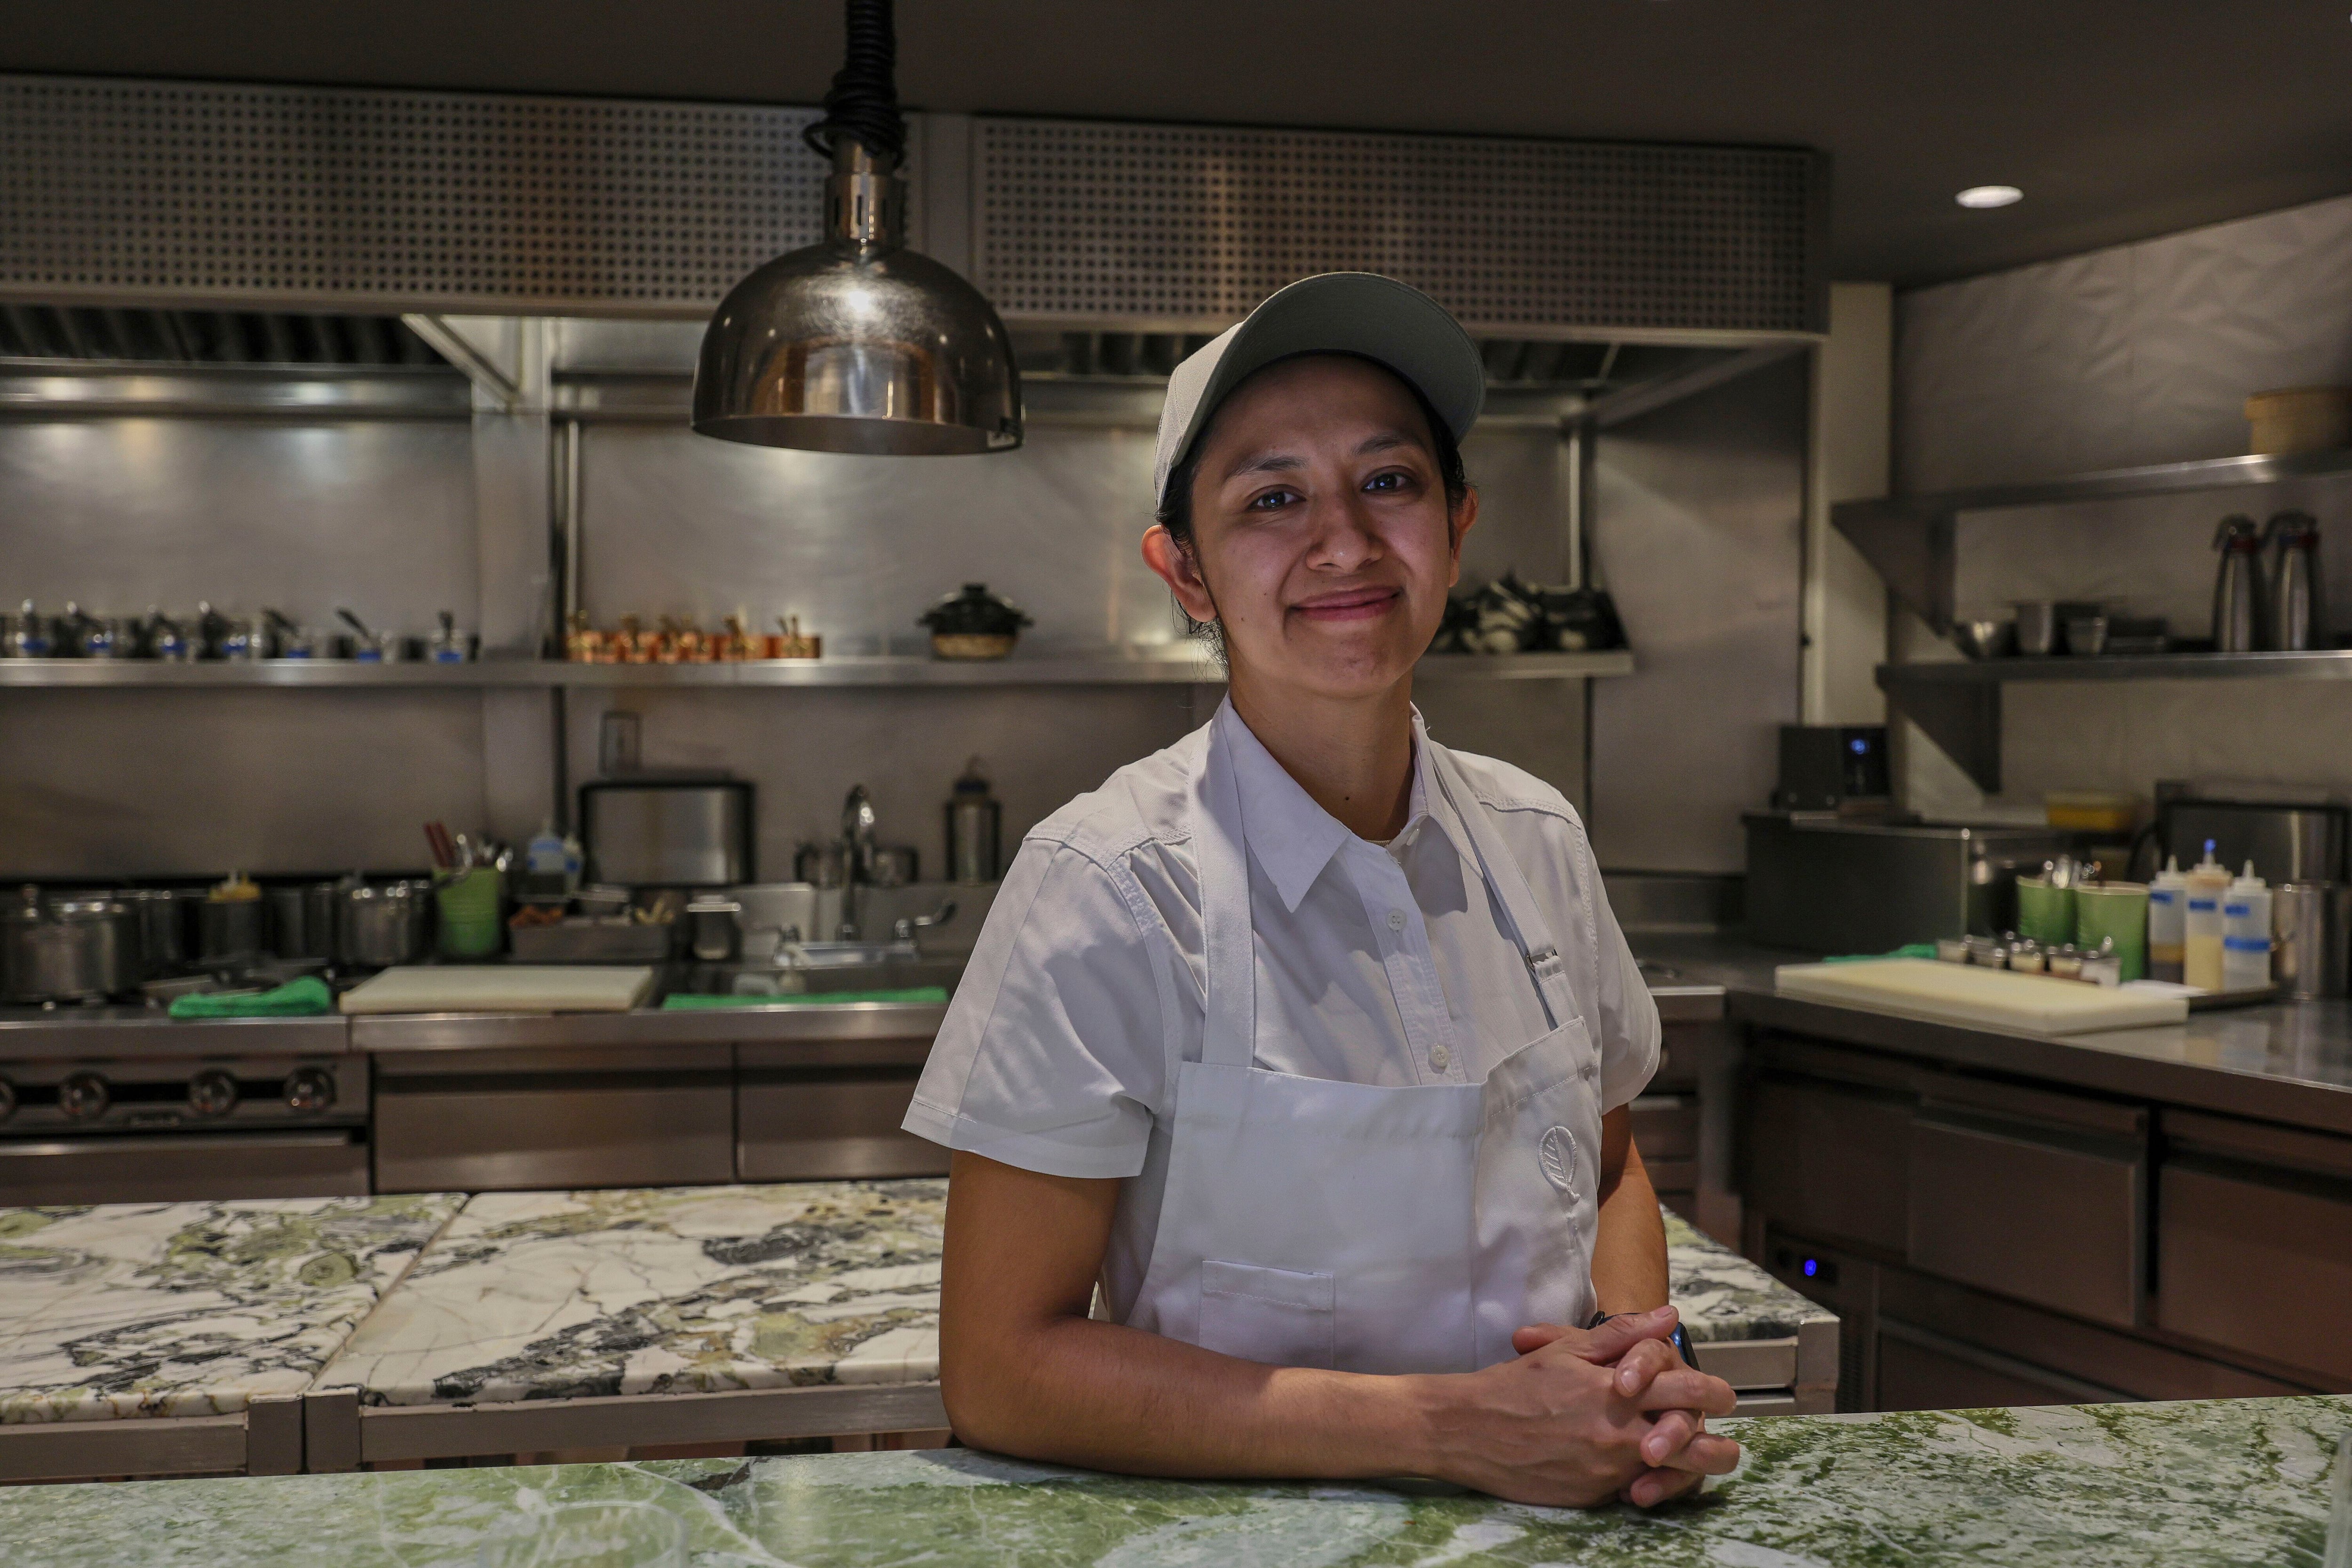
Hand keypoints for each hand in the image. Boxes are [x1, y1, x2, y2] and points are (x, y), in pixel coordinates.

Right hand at [1407, 1317, 1739, 1507]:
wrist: (1467, 1431)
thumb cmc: (1514, 1386)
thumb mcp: (1567, 1351)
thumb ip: (1622, 1335)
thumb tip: (1668, 1316)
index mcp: (1616, 1392)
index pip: (1688, 1391)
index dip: (1715, 1392)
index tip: (1721, 1394)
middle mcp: (1619, 1435)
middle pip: (1696, 1446)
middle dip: (1721, 1447)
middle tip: (1725, 1443)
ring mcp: (1607, 1471)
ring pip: (1672, 1476)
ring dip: (1687, 1470)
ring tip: (1695, 1462)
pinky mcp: (1592, 1496)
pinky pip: (1632, 1490)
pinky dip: (1641, 1482)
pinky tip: (1638, 1472)